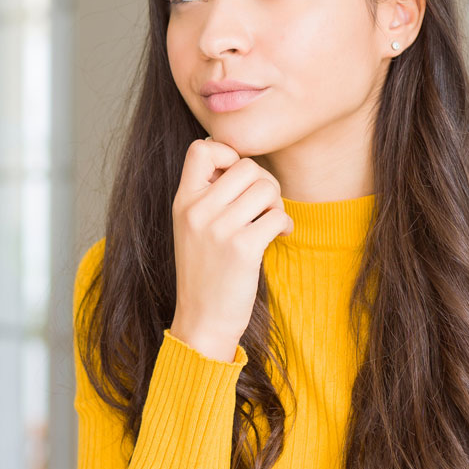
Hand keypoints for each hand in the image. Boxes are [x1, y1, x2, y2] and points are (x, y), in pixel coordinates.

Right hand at [168, 138, 292, 361]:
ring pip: (266, 187)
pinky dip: (285, 224)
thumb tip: (237, 159)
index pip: (202, 148)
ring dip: (276, 203)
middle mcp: (197, 211)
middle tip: (265, 205)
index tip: (236, 179)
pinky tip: (280, 236)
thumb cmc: (204, 271)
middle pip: (247, 166)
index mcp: (183, 201)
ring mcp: (219, 229)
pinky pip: (277, 215)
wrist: (202, 320)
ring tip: (271, 221)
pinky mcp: (243, 248)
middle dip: (264, 182)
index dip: (228, 154)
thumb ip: (207, 194)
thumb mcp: (191, 227)